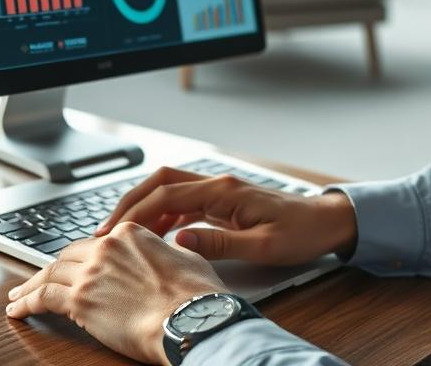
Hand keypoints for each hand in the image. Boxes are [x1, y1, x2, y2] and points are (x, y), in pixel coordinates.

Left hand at [5, 221, 226, 364]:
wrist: (190, 317)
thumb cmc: (196, 294)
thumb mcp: (186, 258)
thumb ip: (168, 251)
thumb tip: (170, 252)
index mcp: (131, 233)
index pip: (96, 243)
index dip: (83, 257)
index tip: (76, 266)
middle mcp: (107, 247)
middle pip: (69, 256)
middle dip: (54, 269)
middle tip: (41, 279)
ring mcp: (91, 273)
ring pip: (49, 274)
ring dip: (31, 285)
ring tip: (18, 295)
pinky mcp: (80, 300)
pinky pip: (42, 298)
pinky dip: (25, 303)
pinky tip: (16, 309)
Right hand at [94, 166, 357, 265]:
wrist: (325, 222)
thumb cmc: (300, 233)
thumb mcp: (262, 246)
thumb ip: (219, 243)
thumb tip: (179, 241)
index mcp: (224, 191)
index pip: (166, 195)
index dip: (135, 213)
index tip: (113, 232)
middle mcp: (217, 185)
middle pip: (160, 183)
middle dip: (130, 203)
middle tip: (106, 230)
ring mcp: (219, 191)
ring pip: (169, 191)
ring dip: (144, 209)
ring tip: (122, 236)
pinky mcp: (222, 202)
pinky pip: (183, 203)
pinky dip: (163, 217)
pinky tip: (154, 237)